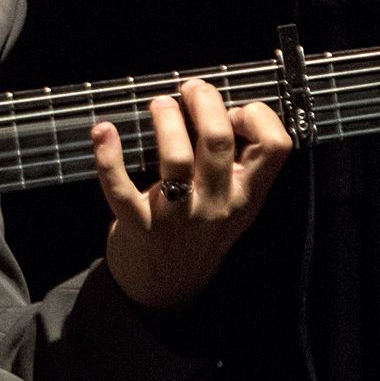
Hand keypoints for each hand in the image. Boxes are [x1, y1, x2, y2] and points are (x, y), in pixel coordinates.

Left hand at [92, 78, 290, 314]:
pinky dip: (108, 156)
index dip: (258, 116)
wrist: (166, 291)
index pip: (275, 147)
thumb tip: (226, 108)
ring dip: (165, 120)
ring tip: (158, 104)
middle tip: (189, 89)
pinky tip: (103, 131)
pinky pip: (120, 188)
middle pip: (218, 141)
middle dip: (204, 102)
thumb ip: (237, 164)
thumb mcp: (233, 205)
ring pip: (175, 159)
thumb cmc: (198, 233)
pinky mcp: (138, 227)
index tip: (234, 110)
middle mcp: (216, 206)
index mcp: (246, 196)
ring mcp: (177, 218)